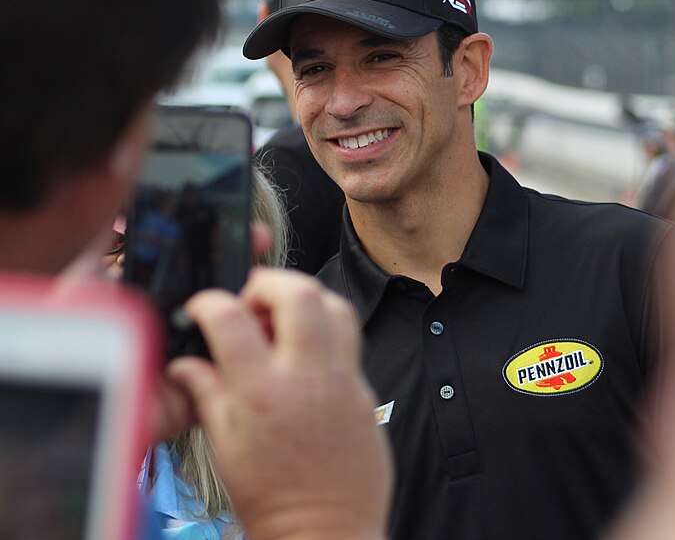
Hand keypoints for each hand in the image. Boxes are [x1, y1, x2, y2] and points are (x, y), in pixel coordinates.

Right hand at [168, 268, 391, 539]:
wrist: (326, 530)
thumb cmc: (274, 499)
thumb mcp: (224, 446)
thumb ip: (207, 394)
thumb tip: (186, 364)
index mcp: (261, 392)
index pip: (232, 317)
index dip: (211, 301)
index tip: (205, 306)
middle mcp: (306, 377)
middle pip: (298, 292)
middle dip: (268, 282)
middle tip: (252, 300)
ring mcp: (342, 380)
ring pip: (336, 306)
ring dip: (307, 300)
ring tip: (284, 320)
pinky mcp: (366, 390)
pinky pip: (351, 341)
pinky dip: (327, 332)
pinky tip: (308, 351)